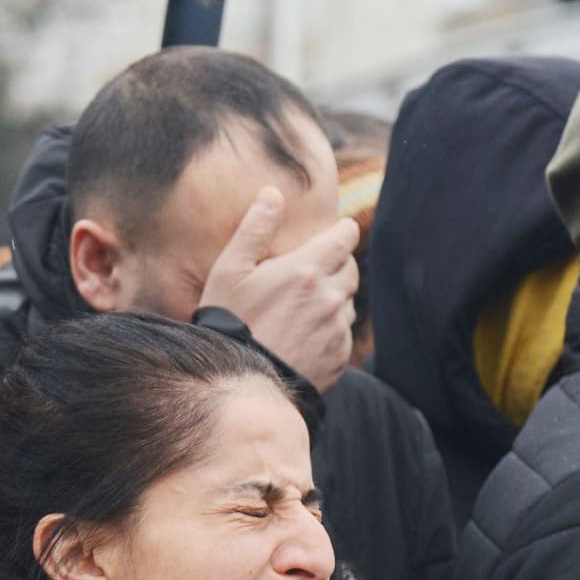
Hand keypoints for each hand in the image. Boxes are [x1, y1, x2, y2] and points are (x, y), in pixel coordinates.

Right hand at [199, 186, 359, 392]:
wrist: (239, 385)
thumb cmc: (229, 323)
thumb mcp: (229, 270)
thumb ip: (255, 229)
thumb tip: (273, 194)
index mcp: (307, 269)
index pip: (346, 236)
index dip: (339, 233)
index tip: (329, 236)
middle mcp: (330, 297)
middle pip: (350, 269)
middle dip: (335, 266)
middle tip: (307, 275)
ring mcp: (337, 330)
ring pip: (347, 303)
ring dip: (332, 300)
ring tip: (299, 310)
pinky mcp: (339, 358)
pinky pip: (343, 335)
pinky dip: (329, 332)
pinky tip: (301, 338)